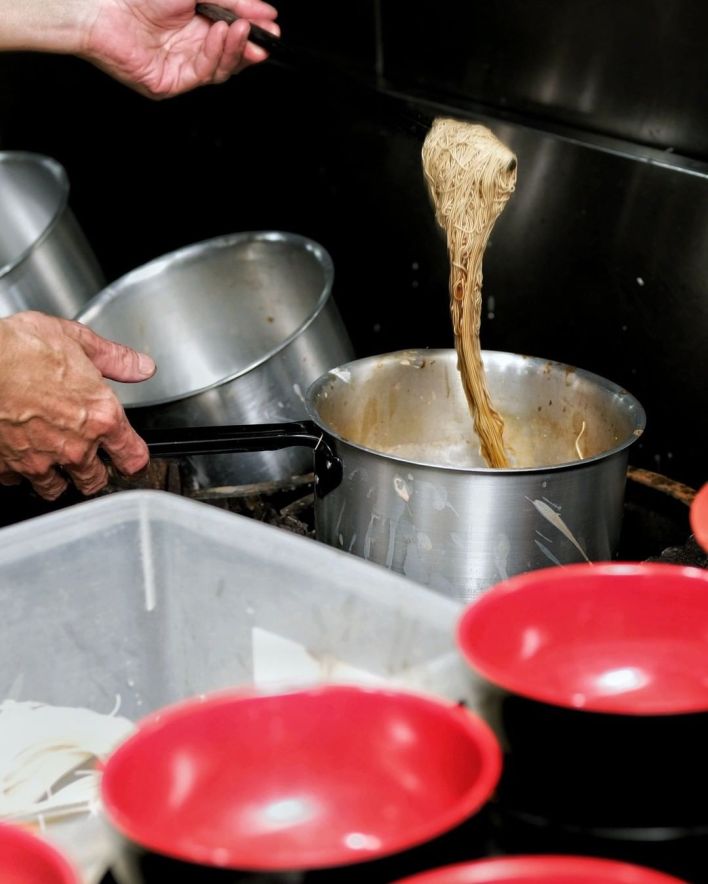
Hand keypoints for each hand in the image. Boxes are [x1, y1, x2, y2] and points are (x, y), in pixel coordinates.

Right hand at [0, 311, 155, 500]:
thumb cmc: (22, 348)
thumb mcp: (77, 340)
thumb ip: (115, 359)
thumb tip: (141, 367)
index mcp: (100, 417)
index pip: (132, 458)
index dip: (133, 458)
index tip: (129, 456)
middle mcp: (74, 446)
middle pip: (95, 481)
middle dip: (93, 472)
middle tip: (88, 457)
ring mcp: (39, 460)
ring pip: (56, 489)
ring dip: (57, 477)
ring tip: (53, 459)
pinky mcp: (6, 466)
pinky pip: (17, 481)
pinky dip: (19, 470)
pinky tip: (19, 452)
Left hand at [81, 0, 278, 97]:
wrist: (103, 10)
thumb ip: (230, 0)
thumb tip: (263, 10)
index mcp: (196, 23)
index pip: (233, 33)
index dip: (254, 30)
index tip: (271, 23)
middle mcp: (190, 46)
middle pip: (232, 56)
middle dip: (251, 46)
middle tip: (266, 35)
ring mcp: (182, 66)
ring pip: (221, 68)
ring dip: (235, 48)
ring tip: (240, 29)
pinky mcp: (172, 82)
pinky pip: (203, 73)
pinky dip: (215, 54)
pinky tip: (219, 35)